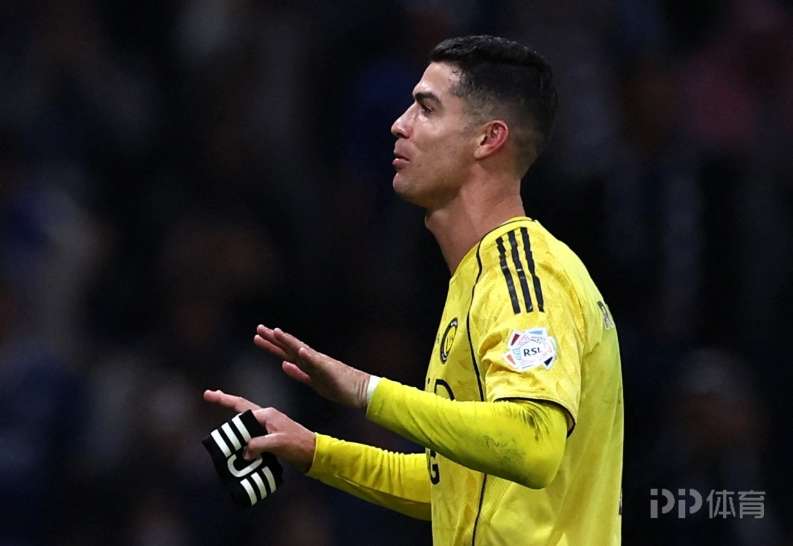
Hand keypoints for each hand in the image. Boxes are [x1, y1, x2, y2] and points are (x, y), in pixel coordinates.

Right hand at [203, 389, 315, 472]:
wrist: (314, 453)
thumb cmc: (298, 445)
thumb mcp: (277, 443)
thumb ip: (257, 445)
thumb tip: (243, 451)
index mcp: (267, 414)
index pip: (241, 405)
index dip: (224, 400)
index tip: (208, 394)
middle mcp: (267, 418)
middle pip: (241, 411)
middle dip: (226, 406)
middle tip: (210, 399)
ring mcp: (270, 428)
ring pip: (246, 425)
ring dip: (234, 428)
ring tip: (220, 433)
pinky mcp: (272, 439)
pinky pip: (252, 438)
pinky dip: (243, 441)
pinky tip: (237, 447)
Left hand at [253, 325, 371, 408]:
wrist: (362, 391)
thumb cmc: (340, 387)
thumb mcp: (313, 381)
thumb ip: (299, 373)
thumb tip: (284, 365)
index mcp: (308, 364)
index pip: (286, 352)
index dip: (272, 344)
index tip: (258, 336)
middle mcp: (313, 360)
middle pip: (290, 347)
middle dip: (274, 339)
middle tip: (259, 328)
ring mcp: (321, 363)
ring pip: (301, 351)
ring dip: (288, 342)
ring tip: (276, 333)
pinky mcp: (330, 370)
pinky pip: (317, 363)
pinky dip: (308, 356)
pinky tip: (299, 349)